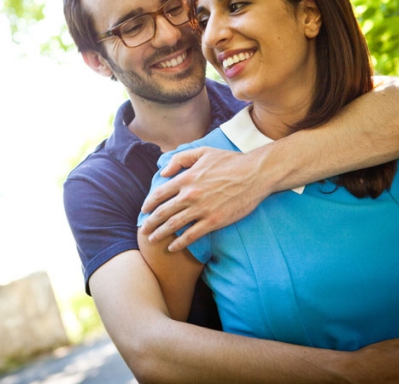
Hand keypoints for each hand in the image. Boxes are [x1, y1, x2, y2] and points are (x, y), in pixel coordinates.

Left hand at [139, 146, 272, 250]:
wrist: (255, 174)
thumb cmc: (230, 161)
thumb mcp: (203, 152)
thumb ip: (180, 159)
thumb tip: (163, 172)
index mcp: (186, 178)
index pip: (160, 193)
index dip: (149, 204)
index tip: (144, 210)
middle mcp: (190, 194)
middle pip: (163, 211)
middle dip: (150, 222)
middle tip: (143, 230)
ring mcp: (201, 209)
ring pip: (174, 225)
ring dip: (160, 233)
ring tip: (152, 239)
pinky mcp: (214, 221)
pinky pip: (192, 235)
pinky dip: (180, 243)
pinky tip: (173, 247)